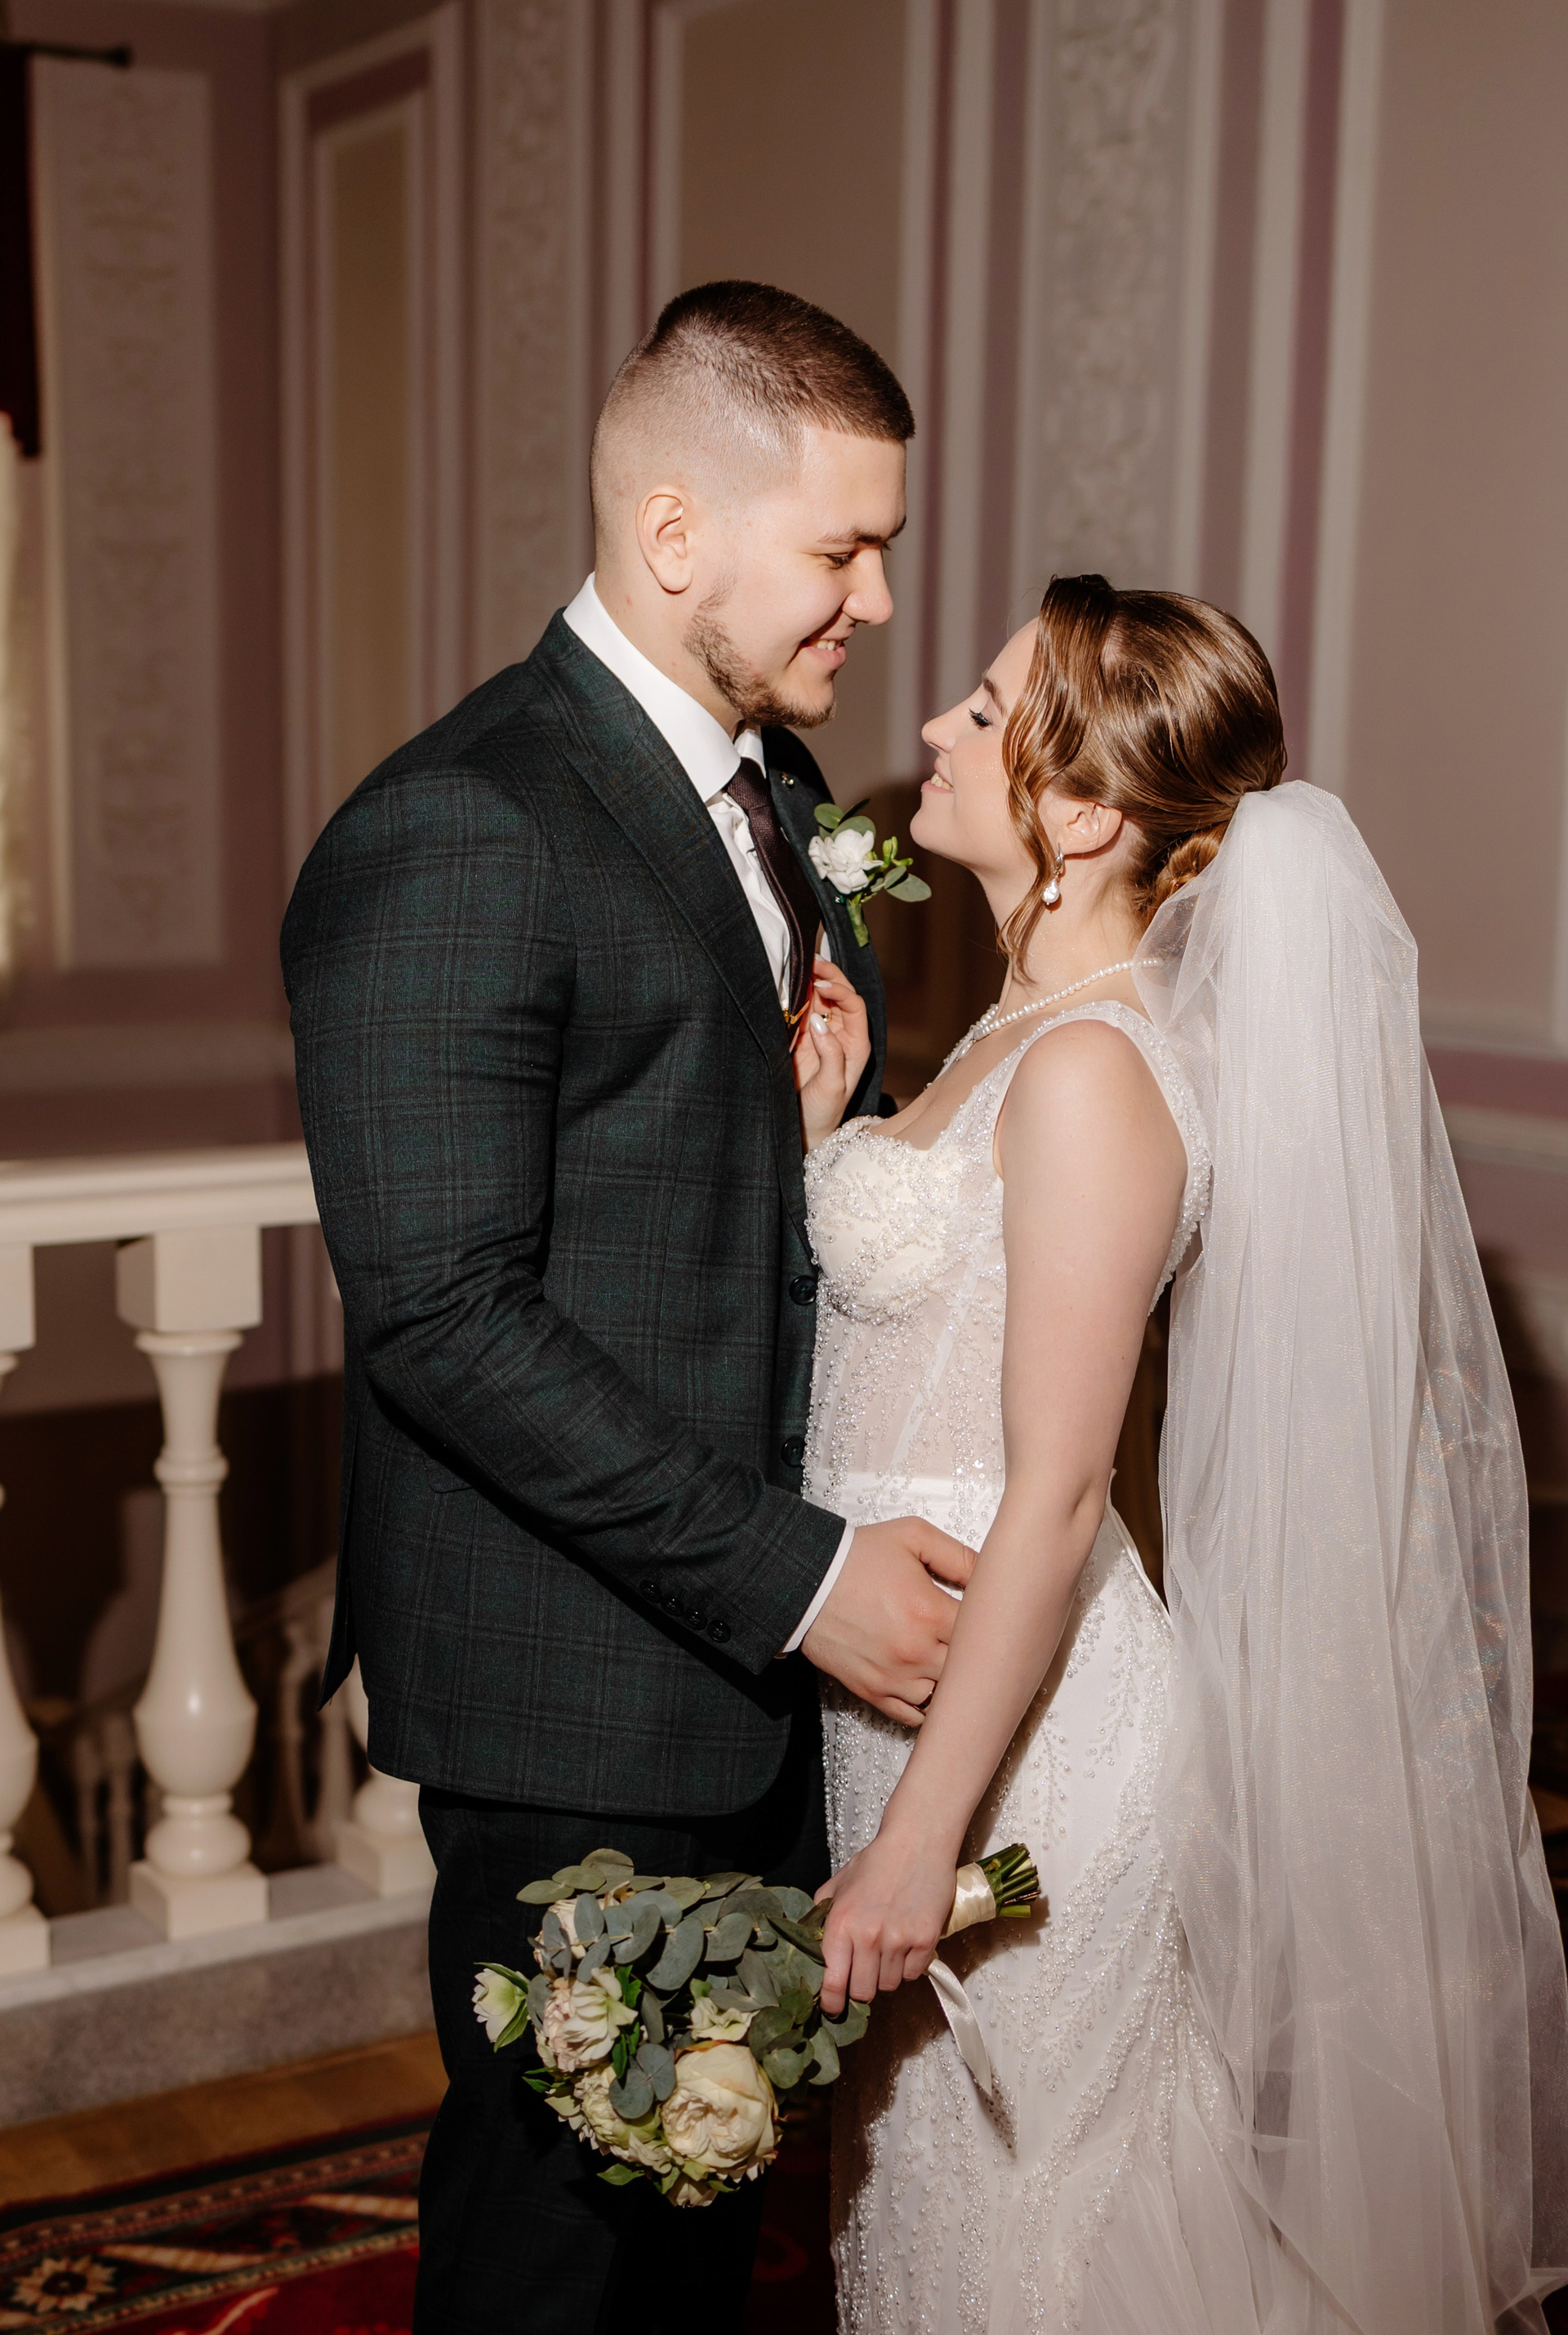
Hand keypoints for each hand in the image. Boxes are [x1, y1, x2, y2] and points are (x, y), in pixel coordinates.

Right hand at [794, 959, 870, 1149]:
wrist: (803, 1130)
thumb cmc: (823, 1112)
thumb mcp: (833, 1086)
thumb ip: (831, 1052)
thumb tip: (819, 1021)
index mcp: (856, 1044)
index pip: (854, 1006)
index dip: (840, 991)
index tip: (820, 987)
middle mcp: (841, 1036)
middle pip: (840, 996)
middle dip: (828, 977)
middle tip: (811, 962)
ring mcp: (821, 1036)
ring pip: (820, 1000)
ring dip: (810, 983)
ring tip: (798, 966)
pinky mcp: (801, 1040)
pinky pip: (801, 1012)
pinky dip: (796, 997)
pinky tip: (788, 985)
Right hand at [801, 1516, 974, 1724]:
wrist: (806, 1581)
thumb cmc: (856, 1558)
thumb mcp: (911, 1536)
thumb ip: (957, 1555)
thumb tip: (990, 1574)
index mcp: (929, 1611)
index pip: (982, 1633)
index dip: (990, 1626)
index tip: (989, 1620)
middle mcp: (915, 1651)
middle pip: (967, 1669)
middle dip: (972, 1656)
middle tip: (974, 1643)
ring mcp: (893, 1676)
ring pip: (943, 1696)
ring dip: (949, 1681)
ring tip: (947, 1662)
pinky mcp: (873, 1690)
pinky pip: (913, 1715)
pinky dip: (926, 1706)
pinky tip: (929, 1687)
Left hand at [814, 1825, 958, 2015]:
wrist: (916, 1842)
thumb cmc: (876, 1862)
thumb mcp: (838, 1884)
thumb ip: (822, 1915)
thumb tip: (809, 1943)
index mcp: (841, 1924)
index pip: (832, 1983)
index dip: (831, 2003)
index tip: (833, 2008)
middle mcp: (868, 1937)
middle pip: (862, 1992)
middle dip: (861, 1987)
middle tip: (864, 1971)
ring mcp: (898, 1940)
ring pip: (888, 1986)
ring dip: (886, 1975)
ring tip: (887, 1950)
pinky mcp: (925, 1940)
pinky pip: (912, 1975)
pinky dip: (908, 1966)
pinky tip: (906, 1944)